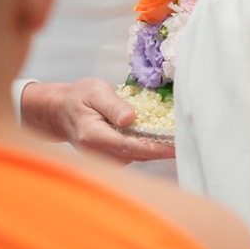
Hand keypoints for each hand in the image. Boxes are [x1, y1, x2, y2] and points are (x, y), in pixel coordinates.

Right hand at [21, 78, 175, 162]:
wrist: (60, 112)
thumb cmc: (78, 98)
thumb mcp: (94, 91)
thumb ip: (113, 105)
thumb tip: (131, 118)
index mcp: (93, 136)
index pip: (128, 145)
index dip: (153, 147)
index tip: (174, 147)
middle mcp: (99, 152)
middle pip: (137, 154)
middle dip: (162, 150)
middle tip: (189, 142)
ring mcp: (104, 158)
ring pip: (138, 157)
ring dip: (158, 150)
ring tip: (182, 139)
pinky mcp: (111, 157)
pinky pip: (134, 155)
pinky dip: (150, 148)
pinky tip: (165, 138)